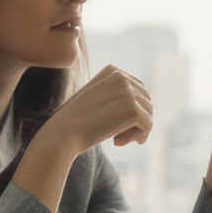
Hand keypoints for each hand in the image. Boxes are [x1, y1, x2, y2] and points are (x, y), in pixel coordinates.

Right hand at [14, 65, 152, 210]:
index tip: (115, 123)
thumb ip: (117, 96)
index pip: (138, 89)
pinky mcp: (133, 110)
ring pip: (148, 114)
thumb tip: (147, 108)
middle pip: (146, 101)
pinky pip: (148, 126)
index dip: (132, 109)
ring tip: (117, 140)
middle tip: (118, 136)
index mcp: (112, 70)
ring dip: (136, 130)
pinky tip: (117, 142)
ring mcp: (128, 92)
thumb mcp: (96, 99)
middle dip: (136, 120)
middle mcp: (121, 76)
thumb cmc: (75, 121)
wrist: (62, 134)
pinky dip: (138, 137)